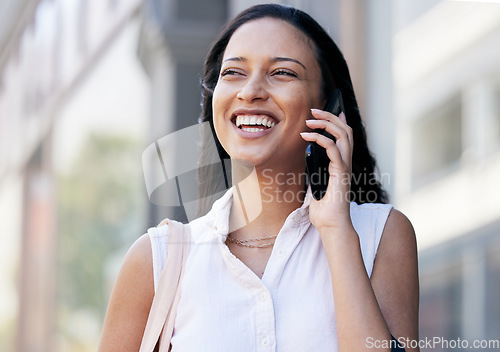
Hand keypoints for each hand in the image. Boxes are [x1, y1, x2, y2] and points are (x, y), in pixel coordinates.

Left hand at [301, 108, 353, 232]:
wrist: (331, 226)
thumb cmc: (325, 211)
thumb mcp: (317, 186)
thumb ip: (316, 173)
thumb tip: (309, 162)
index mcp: (342, 165)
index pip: (345, 137)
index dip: (338, 121)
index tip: (327, 112)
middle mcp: (346, 164)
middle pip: (345, 131)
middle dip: (330, 117)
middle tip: (314, 110)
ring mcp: (345, 168)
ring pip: (343, 136)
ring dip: (326, 124)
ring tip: (309, 120)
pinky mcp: (340, 174)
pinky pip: (333, 150)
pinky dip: (321, 140)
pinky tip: (307, 137)